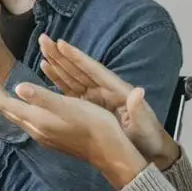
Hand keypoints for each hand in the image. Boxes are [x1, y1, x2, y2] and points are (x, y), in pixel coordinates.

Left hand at [0, 62, 148, 189]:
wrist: (111, 152)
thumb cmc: (93, 126)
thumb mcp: (69, 107)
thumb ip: (43, 98)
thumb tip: (17, 87)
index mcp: (36, 120)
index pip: (2, 101)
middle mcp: (34, 128)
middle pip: (4, 108)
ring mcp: (42, 134)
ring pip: (14, 112)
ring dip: (2, 96)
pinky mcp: (51, 135)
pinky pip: (25, 115)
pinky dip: (17, 102)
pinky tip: (23, 98)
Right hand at [38, 37, 177, 168]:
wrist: (149, 151)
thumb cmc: (148, 138)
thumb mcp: (145, 125)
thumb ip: (139, 108)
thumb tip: (138, 90)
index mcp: (117, 90)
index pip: (93, 71)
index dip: (78, 58)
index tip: (62, 44)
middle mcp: (104, 90)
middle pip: (79, 69)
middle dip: (61, 54)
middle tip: (44, 39)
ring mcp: (96, 97)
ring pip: (72, 76)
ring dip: (57, 63)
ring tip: (42, 49)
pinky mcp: (89, 106)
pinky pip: (70, 90)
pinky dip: (58, 79)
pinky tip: (47, 69)